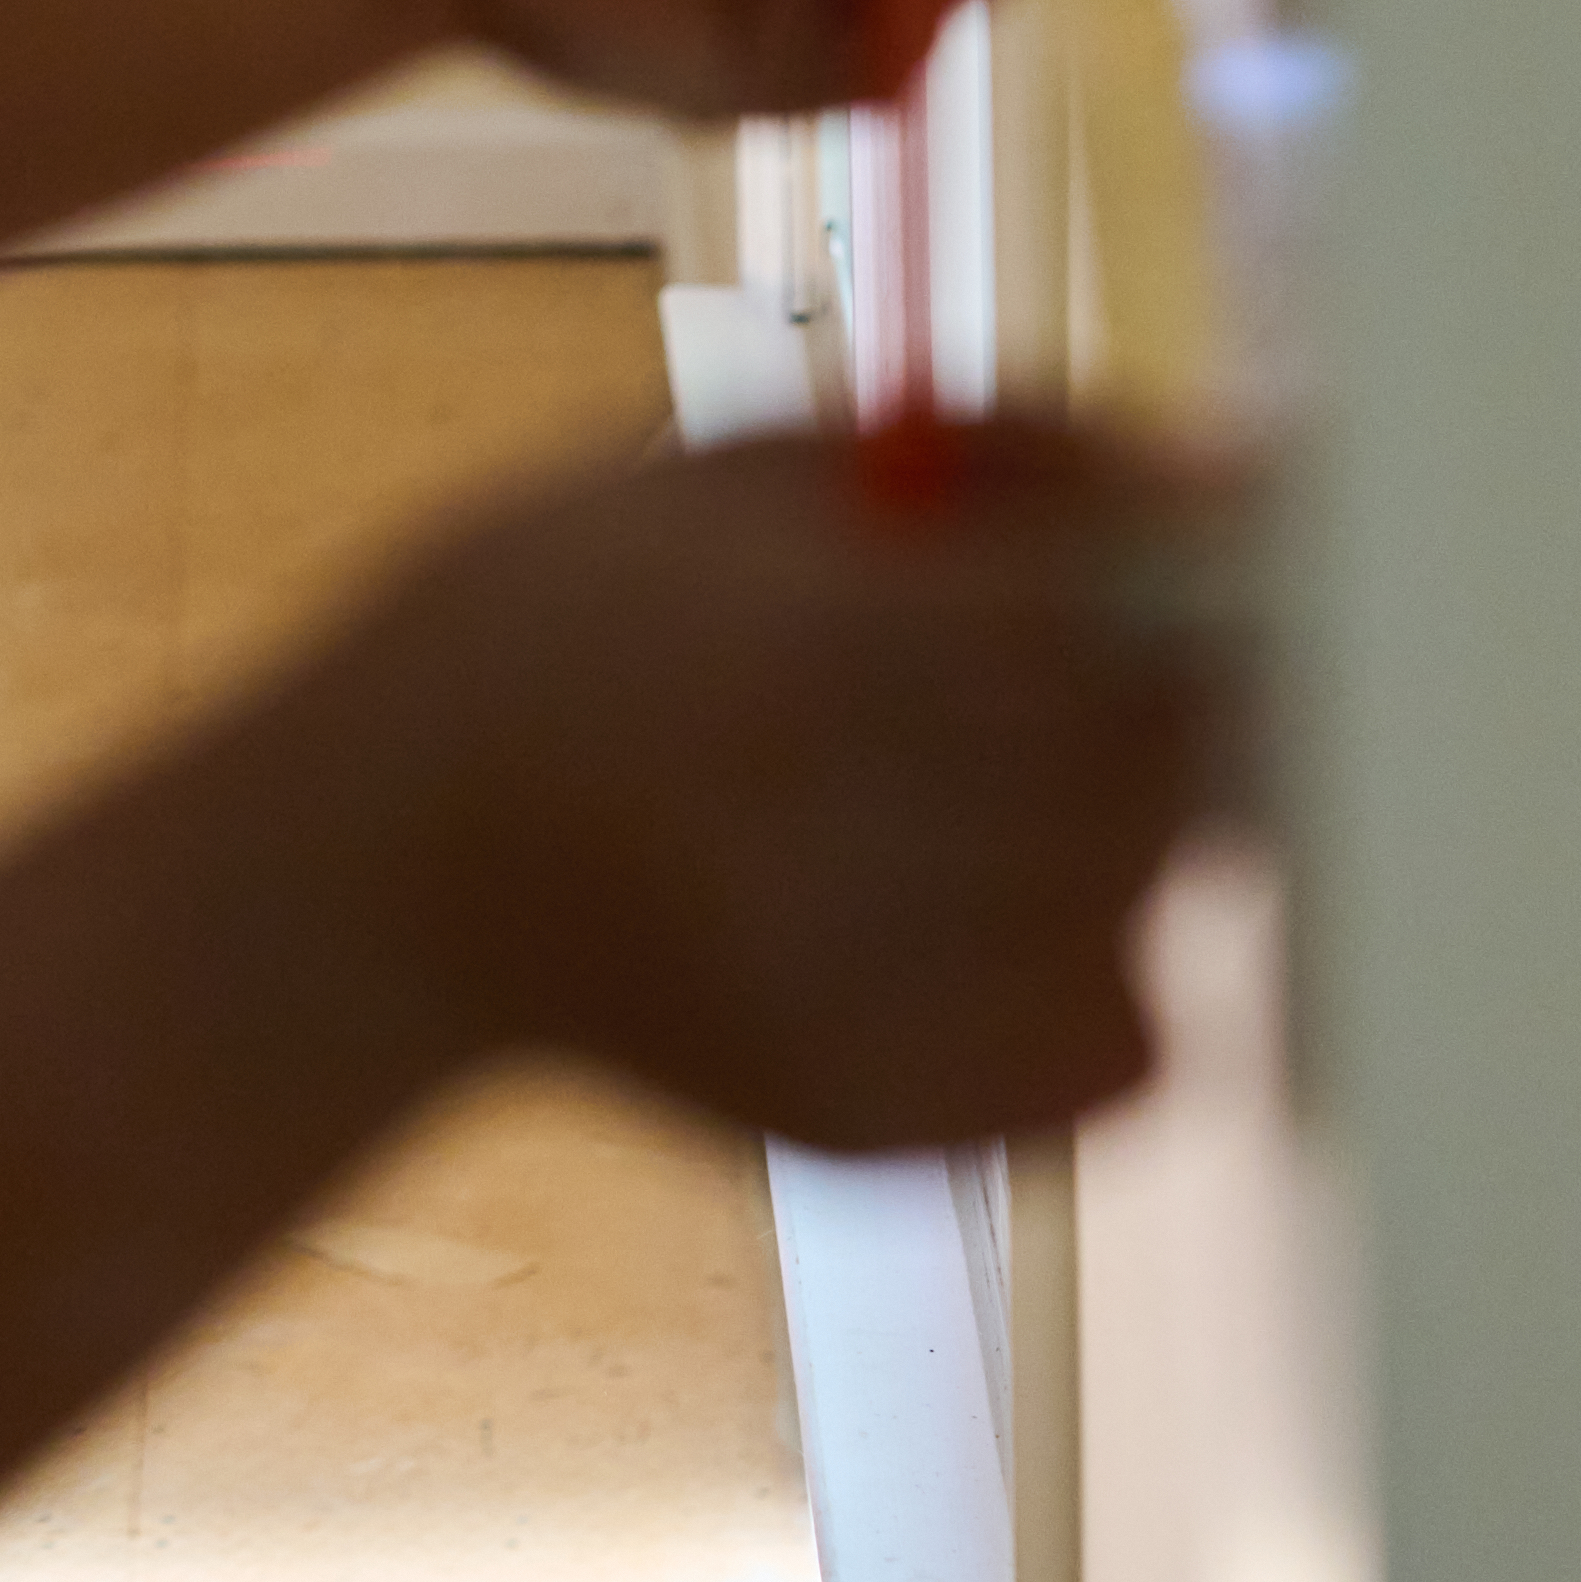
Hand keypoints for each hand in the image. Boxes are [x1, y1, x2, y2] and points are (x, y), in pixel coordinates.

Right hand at [342, 419, 1236, 1152]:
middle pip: (1157, 772)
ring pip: (1148, 912)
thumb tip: (1208, 464)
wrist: (368, 875)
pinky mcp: (878, 1123)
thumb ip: (970, 458)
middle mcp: (844, 846)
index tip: (1211, 550)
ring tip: (987, 777)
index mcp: (805, 652)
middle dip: (1170, 699)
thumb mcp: (716, 470)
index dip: (1196, 581)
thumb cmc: (539, 624)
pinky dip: (1098, 974)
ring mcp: (863, 1010)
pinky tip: (978, 906)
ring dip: (1130, 832)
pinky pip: (1116, 1055)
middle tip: (1103, 657)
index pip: (1119, 627)